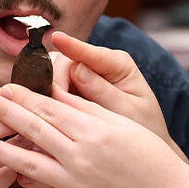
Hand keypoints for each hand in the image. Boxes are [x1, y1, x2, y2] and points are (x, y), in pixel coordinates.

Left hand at [0, 84, 188, 187]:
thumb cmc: (145, 152)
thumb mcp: (119, 122)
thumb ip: (84, 108)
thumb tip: (53, 90)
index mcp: (93, 130)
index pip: (49, 108)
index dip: (22, 97)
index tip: (0, 86)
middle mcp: (81, 156)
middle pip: (34, 130)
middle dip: (3, 113)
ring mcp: (75, 184)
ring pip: (28, 165)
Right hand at [50, 32, 183, 159]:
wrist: (143, 149)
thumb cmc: (143, 126)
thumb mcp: (129, 112)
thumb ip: (104, 93)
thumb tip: (78, 71)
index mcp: (118, 64)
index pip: (90, 53)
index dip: (72, 47)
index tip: (58, 38)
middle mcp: (98, 64)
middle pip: (64, 61)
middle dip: (54, 81)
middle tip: (51, 107)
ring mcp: (82, 75)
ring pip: (52, 73)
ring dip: (47, 92)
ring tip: (47, 113)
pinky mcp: (71, 89)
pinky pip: (51, 89)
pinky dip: (46, 100)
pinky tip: (45, 114)